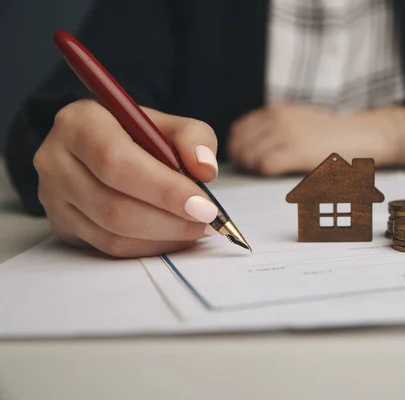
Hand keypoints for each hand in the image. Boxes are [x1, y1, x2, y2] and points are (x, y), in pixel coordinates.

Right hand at [33, 99, 219, 257]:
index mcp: (80, 123)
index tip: (205, 206)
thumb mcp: (168, 124)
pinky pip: (110, 247)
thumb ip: (193, 138)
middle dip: (170, 220)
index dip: (164, 189)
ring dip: (164, 237)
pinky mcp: (62, 225)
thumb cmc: (138, 135)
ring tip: (196, 228)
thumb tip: (206, 169)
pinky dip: (150, 246)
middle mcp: (56, 160)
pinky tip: (175, 235)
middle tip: (207, 222)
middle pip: (114, 205)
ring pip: (113, 233)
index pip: (118, 162)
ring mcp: (53, 197)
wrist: (100, 148)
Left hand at [228, 103, 404, 175]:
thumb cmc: (330, 134)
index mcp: (276, 111)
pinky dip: (265, 173)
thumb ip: (273, 127)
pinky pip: (264, 165)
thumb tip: (246, 144)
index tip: (243, 160)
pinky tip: (277, 174)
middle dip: (242, 161)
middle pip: (240, 144)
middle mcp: (277, 120)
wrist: (360, 136)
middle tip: (253, 171)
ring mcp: (286, 135)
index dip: (237, 148)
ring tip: (266, 173)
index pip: (239, 130)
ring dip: (253, 169)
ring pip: (249, 156)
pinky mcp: (296, 152)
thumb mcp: (298, 120)